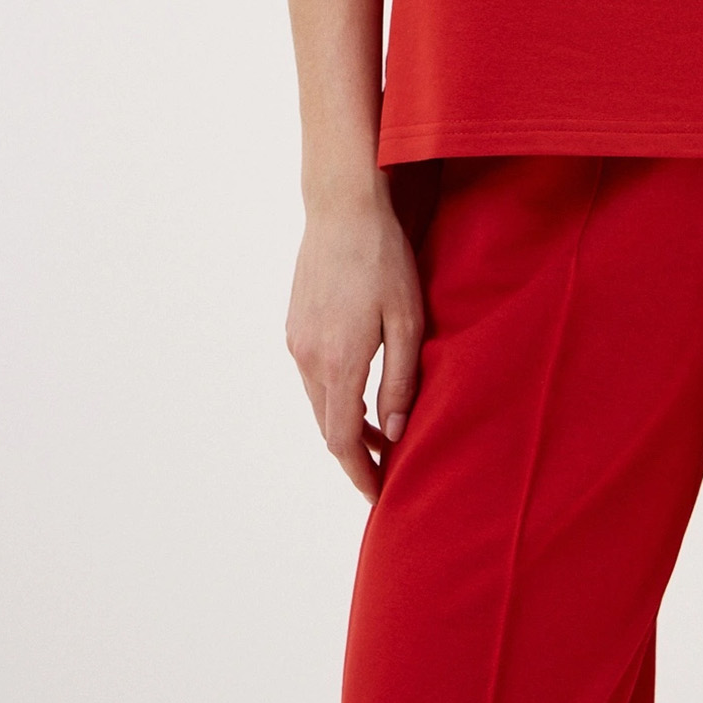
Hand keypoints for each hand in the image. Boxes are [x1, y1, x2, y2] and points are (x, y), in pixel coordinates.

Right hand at [285, 177, 423, 501]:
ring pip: (318, 402)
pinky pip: (312, 375)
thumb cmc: (385, 259)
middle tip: (385, 471)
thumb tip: (394, 434)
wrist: (343, 208)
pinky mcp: (294, 325)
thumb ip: (401, 380)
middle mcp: (308, 358)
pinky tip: (359, 387)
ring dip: (345, 423)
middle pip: (327, 427)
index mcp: (338, 362)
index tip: (380, 494)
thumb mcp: (408, 319)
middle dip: (354, 455)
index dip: (360, 474)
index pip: (342, 441)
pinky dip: (334, 394)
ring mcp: (297, 341)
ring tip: (379, 433)